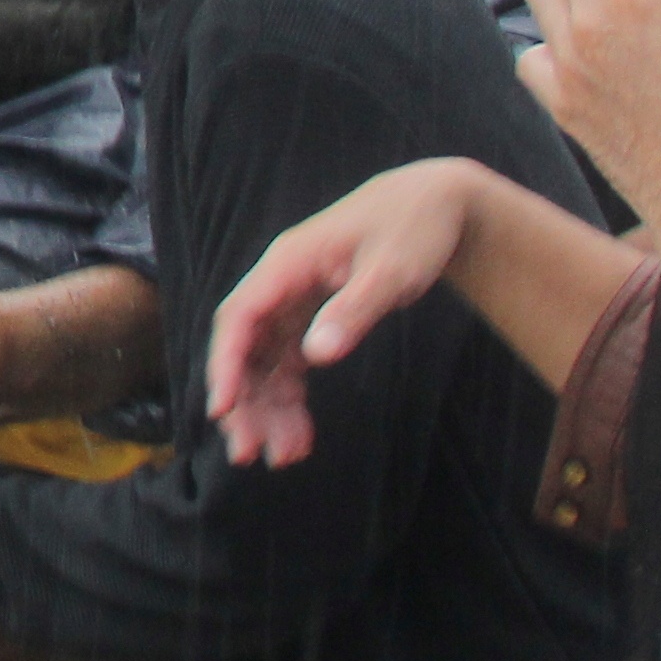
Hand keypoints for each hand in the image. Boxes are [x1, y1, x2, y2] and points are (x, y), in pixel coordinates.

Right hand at [205, 160, 484, 463]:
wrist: (437, 203)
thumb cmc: (414, 228)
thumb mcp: (392, 270)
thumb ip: (354, 311)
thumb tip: (316, 356)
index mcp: (288, 263)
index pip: (240, 316)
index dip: (226, 364)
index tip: (224, 409)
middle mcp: (281, 282)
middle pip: (245, 346)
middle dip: (243, 400)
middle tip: (248, 452)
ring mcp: (294, 299)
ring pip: (264, 361)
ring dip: (268, 408)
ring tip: (283, 457)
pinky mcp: (311, 314)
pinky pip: (289, 362)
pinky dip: (292, 397)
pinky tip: (302, 433)